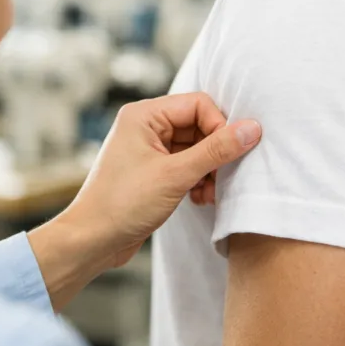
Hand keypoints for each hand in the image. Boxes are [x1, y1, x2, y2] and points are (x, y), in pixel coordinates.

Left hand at [63, 92, 260, 267]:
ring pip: (196, 148)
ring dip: (209, 170)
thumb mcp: (175, 175)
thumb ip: (216, 150)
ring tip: (209, 193)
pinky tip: (199, 199)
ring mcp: (149, 150)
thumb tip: (252, 128)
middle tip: (223, 178)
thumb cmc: (122, 204)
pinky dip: (198, 180)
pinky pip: (187, 166)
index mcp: (144, 115)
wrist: (92, 241)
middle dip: (215, 153)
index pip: (198, 104)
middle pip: (199, 125)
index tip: (231, 153)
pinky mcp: (154, 172)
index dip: (220, 126)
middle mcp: (146, 127)